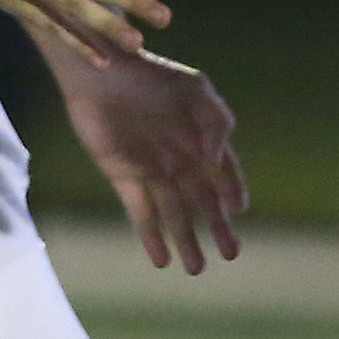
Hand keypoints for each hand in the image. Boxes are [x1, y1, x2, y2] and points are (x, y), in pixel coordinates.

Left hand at [43, 37, 246, 273]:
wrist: (99, 69)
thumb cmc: (151, 74)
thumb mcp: (197, 91)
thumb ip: (216, 124)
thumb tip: (218, 161)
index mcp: (201, 140)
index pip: (224, 175)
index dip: (233, 193)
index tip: (239, 211)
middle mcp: (179, 159)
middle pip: (203, 202)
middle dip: (217, 229)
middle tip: (231, 254)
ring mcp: (151, 170)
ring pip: (173, 213)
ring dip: (185, 241)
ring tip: (196, 269)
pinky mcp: (123, 175)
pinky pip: (139, 211)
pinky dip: (150, 236)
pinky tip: (161, 260)